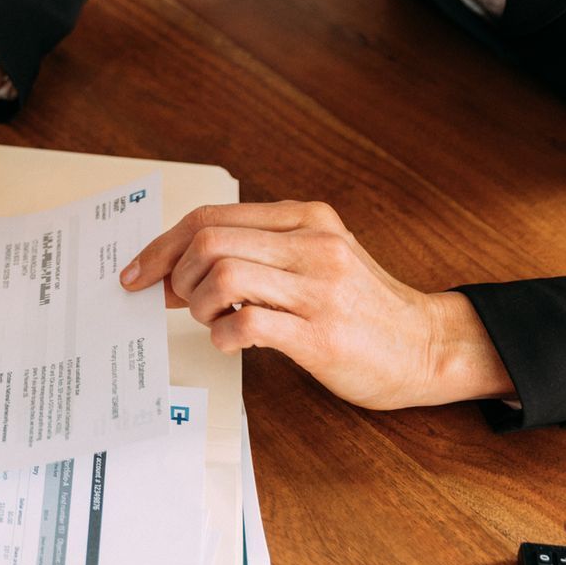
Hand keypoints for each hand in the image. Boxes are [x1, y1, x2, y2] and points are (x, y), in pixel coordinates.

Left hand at [122, 201, 514, 409]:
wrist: (428, 347)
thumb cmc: (361, 307)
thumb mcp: (315, 259)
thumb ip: (256, 254)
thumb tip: (177, 271)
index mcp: (305, 219)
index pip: (210, 217)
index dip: (162, 246)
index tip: (137, 272)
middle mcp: (312, 245)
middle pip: (209, 241)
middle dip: (174, 275)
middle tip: (176, 301)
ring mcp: (319, 289)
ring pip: (223, 276)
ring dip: (198, 304)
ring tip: (211, 320)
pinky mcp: (321, 335)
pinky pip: (248, 324)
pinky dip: (222, 334)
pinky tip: (229, 341)